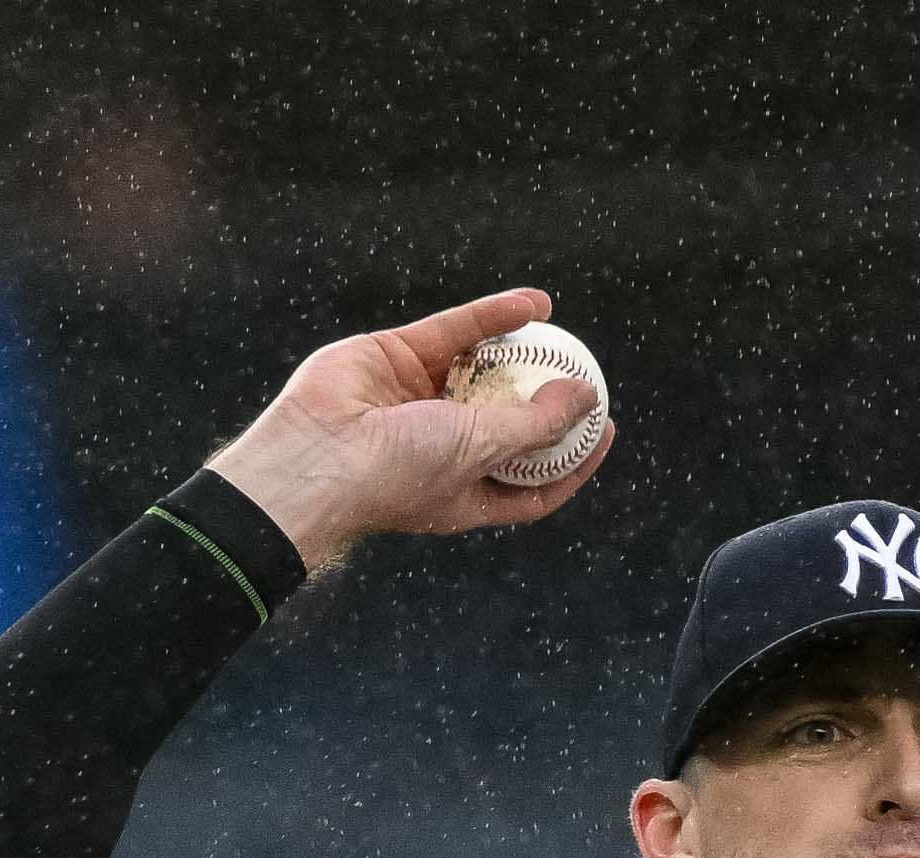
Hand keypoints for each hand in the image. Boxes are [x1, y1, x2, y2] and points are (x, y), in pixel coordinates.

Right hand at [209, 290, 608, 568]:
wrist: (316, 453)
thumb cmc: (398, 472)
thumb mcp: (482, 451)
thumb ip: (536, 424)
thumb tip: (585, 398)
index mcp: (463, 493)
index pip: (530, 485)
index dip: (570, 461)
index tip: (603, 431)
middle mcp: (441, 449)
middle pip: (509, 422)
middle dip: (548, 400)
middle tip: (587, 374)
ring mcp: (416, 401)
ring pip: (481, 370)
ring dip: (523, 351)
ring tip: (563, 330)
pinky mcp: (396, 356)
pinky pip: (456, 332)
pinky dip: (493, 316)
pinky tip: (533, 303)